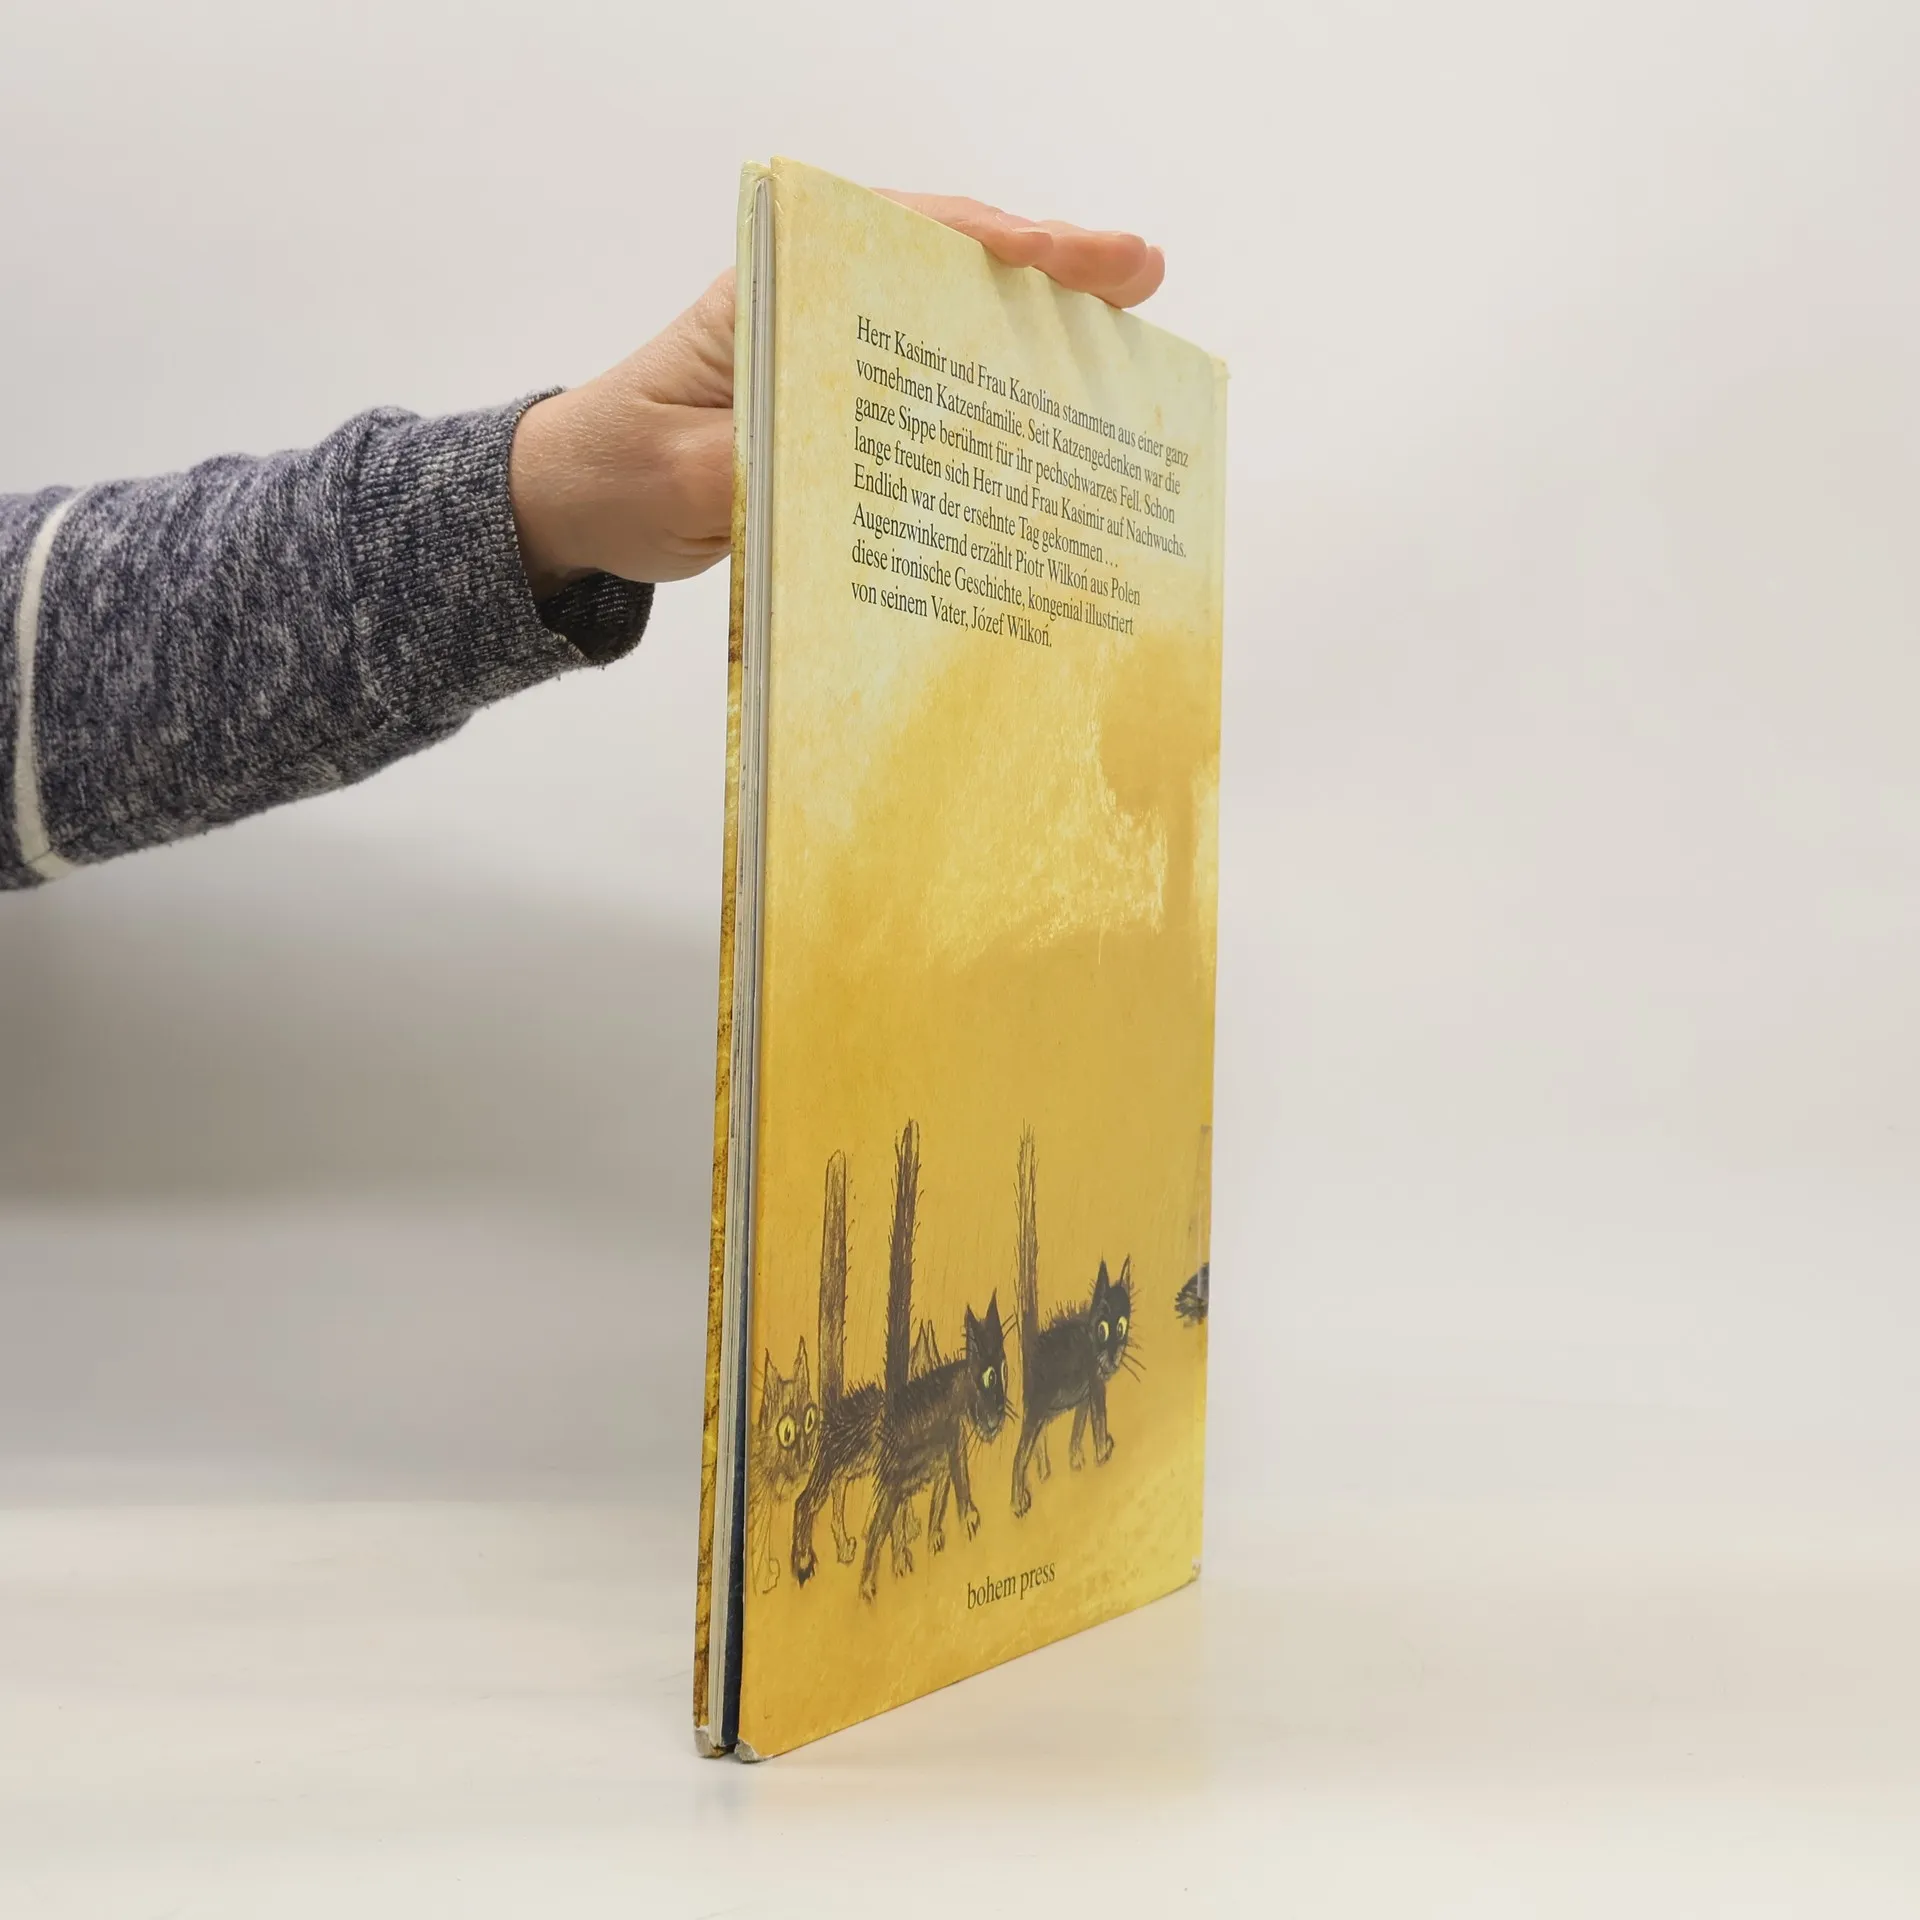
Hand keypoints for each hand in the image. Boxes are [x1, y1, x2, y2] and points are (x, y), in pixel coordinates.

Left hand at [508, 193, 1165, 597]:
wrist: (578, 507)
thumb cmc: (618, 474)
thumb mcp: (680, 477)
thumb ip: (758, 467)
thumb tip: (852, 473)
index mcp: (769, 294)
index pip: (896, 241)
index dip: (995, 245)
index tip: (1073, 253)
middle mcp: (810, 308)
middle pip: (945, 269)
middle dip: (1046, 272)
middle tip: (1141, 274)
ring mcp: (831, 357)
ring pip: (950, 325)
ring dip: (1036, 332)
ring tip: (1130, 339)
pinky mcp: (841, 413)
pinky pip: (932, 392)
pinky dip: (996, 398)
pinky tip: (1057, 417)